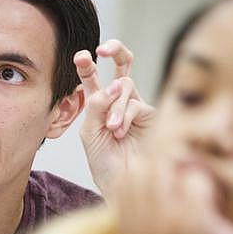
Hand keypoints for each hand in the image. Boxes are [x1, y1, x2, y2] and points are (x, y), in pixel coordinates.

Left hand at [74, 40, 154, 196]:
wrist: (122, 184)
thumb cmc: (104, 162)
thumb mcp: (90, 133)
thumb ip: (95, 107)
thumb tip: (111, 84)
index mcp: (99, 105)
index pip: (93, 78)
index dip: (87, 65)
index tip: (81, 56)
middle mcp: (118, 101)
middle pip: (122, 65)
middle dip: (115, 51)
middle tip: (103, 49)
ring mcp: (136, 106)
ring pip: (124, 86)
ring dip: (114, 106)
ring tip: (111, 129)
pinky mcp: (151, 115)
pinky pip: (135, 104)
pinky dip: (124, 116)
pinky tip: (120, 132)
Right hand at [116, 156, 232, 233]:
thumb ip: (139, 213)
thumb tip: (125, 167)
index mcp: (127, 233)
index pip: (123, 180)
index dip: (146, 171)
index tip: (167, 183)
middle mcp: (139, 228)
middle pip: (142, 169)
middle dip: (166, 167)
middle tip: (185, 182)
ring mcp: (164, 225)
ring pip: (167, 169)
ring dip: (186, 175)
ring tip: (197, 192)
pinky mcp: (193, 224)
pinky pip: (195, 182)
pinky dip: (206, 187)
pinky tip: (212, 205)